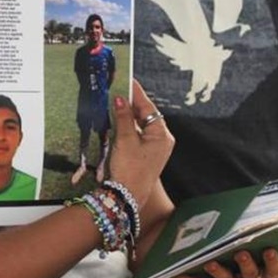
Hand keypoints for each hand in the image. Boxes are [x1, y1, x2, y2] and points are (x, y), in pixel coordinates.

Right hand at [106, 80, 173, 208]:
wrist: (128, 197)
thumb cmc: (130, 170)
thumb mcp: (125, 140)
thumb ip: (123, 117)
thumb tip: (121, 98)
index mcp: (162, 135)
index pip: (149, 107)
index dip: (137, 93)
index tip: (128, 80)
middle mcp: (162, 140)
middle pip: (146, 115)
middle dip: (132, 103)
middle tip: (118, 89)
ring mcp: (154, 148)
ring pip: (141, 124)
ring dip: (129, 115)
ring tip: (116, 101)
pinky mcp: (146, 154)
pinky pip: (138, 134)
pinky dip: (128, 126)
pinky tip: (118, 121)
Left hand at [175, 248, 277, 277]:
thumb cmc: (253, 273)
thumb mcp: (264, 267)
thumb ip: (264, 249)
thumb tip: (267, 222)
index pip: (273, 271)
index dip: (273, 261)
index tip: (270, 249)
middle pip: (250, 275)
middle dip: (246, 264)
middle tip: (241, 253)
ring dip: (218, 271)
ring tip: (210, 263)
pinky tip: (178, 275)